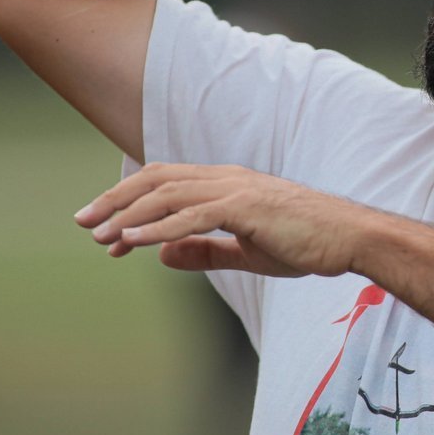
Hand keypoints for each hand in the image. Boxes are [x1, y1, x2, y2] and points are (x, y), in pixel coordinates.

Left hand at [74, 163, 372, 277]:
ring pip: (167, 195)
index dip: (129, 202)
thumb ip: (204, 251)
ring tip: (100, 236)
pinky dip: (157, 228)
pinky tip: (132, 241)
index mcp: (226, 185)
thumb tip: (160, 255)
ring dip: (128, 215)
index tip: (103, 231)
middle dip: (115, 201)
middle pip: (156, 181)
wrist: (350, 239)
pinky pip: (192, 217)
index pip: (165, 184)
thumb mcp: (246, 252)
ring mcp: (236, 191)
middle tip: (83, 224)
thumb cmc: (306, 243)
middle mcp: (226, 179)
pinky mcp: (246, 209)